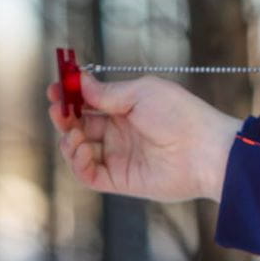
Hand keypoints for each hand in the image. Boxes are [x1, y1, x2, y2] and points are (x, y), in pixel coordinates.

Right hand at [45, 73, 241, 202]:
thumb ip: (107, 92)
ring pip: (78, 150)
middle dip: (64, 117)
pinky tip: (83, 149)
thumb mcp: (141, 93)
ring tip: (77, 134)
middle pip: (79, 125)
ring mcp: (120, 156)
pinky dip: (77, 163)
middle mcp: (121, 132)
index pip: (89, 102)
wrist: (205, 150)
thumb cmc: (179, 114)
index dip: (70, 96)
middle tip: (57, 109)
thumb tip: (79, 80)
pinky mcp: (120, 180)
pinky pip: (88, 174)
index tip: (55, 90)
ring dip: (69, 140)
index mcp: (127, 108)